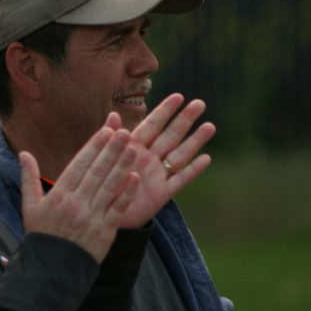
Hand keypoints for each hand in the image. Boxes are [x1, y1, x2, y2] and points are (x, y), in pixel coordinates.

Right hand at [20, 117, 140, 261]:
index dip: (94, 146)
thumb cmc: (41, 235)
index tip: (107, 130)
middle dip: (112, 149)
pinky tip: (134, 178)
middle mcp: (76, 203)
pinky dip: (126, 193)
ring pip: (110, 186)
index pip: (80, 164)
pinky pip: (117, 208)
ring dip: (122, 166)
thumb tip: (24, 153)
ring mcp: (92, 217)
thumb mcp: (29, 206)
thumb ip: (29, 178)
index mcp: (59, 195)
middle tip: (125, 131)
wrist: (52, 269)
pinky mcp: (105, 231)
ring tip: (134, 148)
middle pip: (97, 171)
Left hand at [114, 93, 215, 228]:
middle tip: (200, 104)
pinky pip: (179, 180)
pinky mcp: (161, 193)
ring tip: (210, 126)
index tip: (178, 96)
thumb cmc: (101, 183)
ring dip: (194, 141)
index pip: (151, 125)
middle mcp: (148, 158)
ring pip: (179, 154)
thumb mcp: (103, 159)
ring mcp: (157, 175)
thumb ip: (109, 138)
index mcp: (133, 147)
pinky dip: (193, 170)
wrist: (101, 214)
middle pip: (170, 136)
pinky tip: (206, 158)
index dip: (164, 111)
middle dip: (184, 120)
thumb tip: (112, 114)